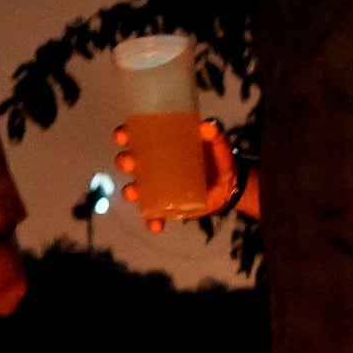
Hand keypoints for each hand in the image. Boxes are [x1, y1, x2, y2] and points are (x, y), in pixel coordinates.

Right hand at [110, 114, 238, 222]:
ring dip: (130, 191)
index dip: (124, 135)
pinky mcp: (166, 206)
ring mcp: (158, 187)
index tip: (122, 136)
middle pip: (130, 162)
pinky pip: (153, 215)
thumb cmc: (218, 158)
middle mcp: (153, 164)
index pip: (136, 136)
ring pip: (136, 188)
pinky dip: (152, 221)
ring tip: (134, 193)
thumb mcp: (218, 144)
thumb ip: (215, 134)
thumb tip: (207, 126)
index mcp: (161, 144)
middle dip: (124, 162)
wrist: (229, 184)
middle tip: (130, 163)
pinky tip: (156, 226)